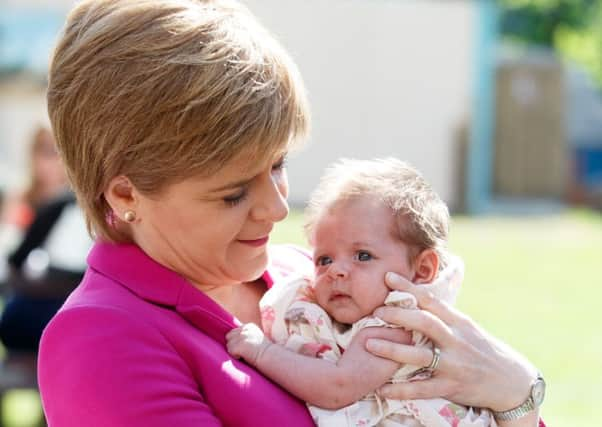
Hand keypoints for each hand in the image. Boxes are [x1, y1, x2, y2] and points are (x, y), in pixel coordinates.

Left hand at [226, 323, 271, 365]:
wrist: (270, 356)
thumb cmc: (263, 350)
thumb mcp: (255, 337)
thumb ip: (246, 334)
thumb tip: (232, 337)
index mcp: (248, 326)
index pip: (234, 332)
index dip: (237, 340)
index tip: (246, 346)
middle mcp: (244, 329)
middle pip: (229, 336)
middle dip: (233, 344)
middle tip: (243, 351)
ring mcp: (241, 337)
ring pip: (228, 344)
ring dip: (234, 351)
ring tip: (245, 354)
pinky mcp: (239, 345)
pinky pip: (230, 351)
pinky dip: (235, 356)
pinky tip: (244, 356)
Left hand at [366, 273, 538, 415]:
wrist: (512, 381)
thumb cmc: (482, 349)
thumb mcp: (467, 328)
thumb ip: (443, 316)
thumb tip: (416, 298)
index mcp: (459, 322)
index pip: (431, 300)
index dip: (409, 288)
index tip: (388, 277)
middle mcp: (456, 340)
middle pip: (424, 322)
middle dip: (398, 315)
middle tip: (376, 312)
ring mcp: (453, 364)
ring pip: (419, 355)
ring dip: (392, 350)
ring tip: (370, 345)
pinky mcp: (451, 387)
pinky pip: (422, 389)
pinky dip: (400, 389)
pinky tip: (382, 388)